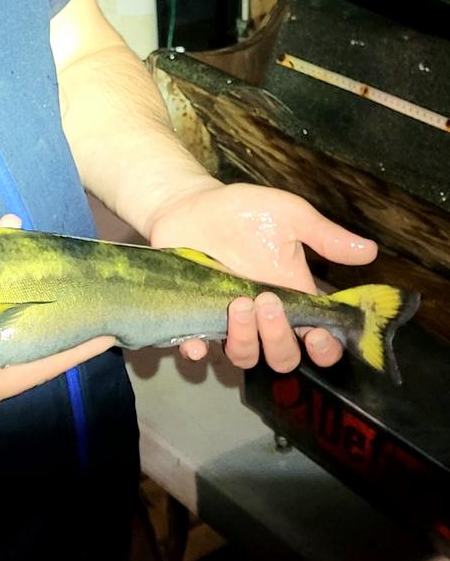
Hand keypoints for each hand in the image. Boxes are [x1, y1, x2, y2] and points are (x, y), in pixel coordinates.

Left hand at [147, 182, 376, 371]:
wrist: (191, 203)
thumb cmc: (245, 212)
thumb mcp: (287, 214)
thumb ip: (324, 236)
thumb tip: (369, 250)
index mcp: (294, 298)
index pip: (320, 340)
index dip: (326, 349)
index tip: (319, 335)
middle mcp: (264, 318)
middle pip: (283, 356)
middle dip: (280, 338)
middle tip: (268, 301)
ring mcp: (228, 321)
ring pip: (245, 357)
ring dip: (245, 341)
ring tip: (236, 304)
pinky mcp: (194, 316)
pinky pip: (196, 348)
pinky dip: (196, 351)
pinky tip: (195, 344)